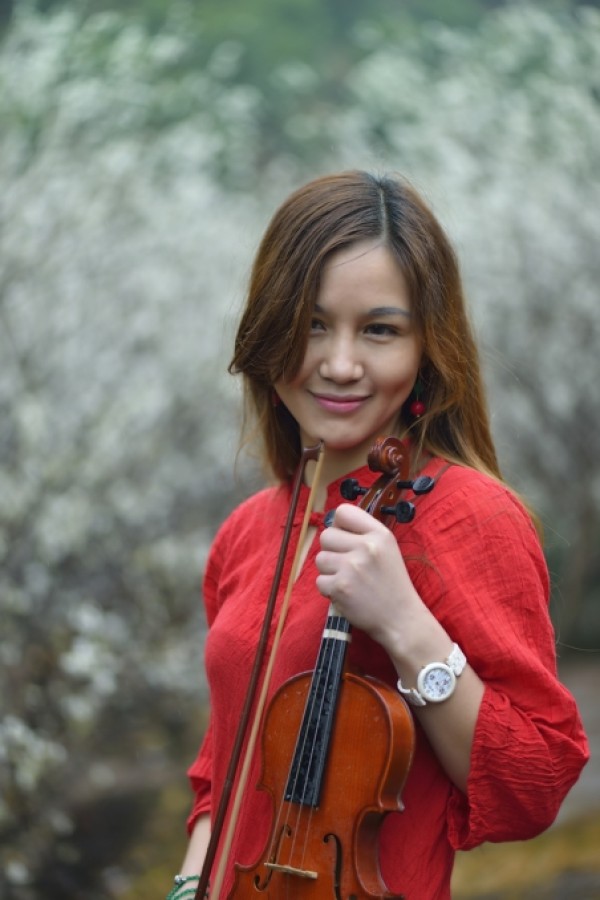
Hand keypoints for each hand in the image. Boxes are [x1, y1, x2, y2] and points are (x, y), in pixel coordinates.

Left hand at [315, 503, 424, 655]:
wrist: (400, 619)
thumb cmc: (391, 584)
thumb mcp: (387, 549)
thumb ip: (363, 534)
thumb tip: (333, 524)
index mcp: (379, 534)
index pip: (343, 512)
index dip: (339, 525)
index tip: (345, 539)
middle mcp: (366, 547)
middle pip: (326, 535)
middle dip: (332, 550)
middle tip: (347, 564)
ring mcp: (352, 567)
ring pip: (320, 559)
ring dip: (329, 570)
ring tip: (348, 579)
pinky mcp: (340, 587)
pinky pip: (319, 581)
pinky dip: (329, 589)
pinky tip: (346, 593)